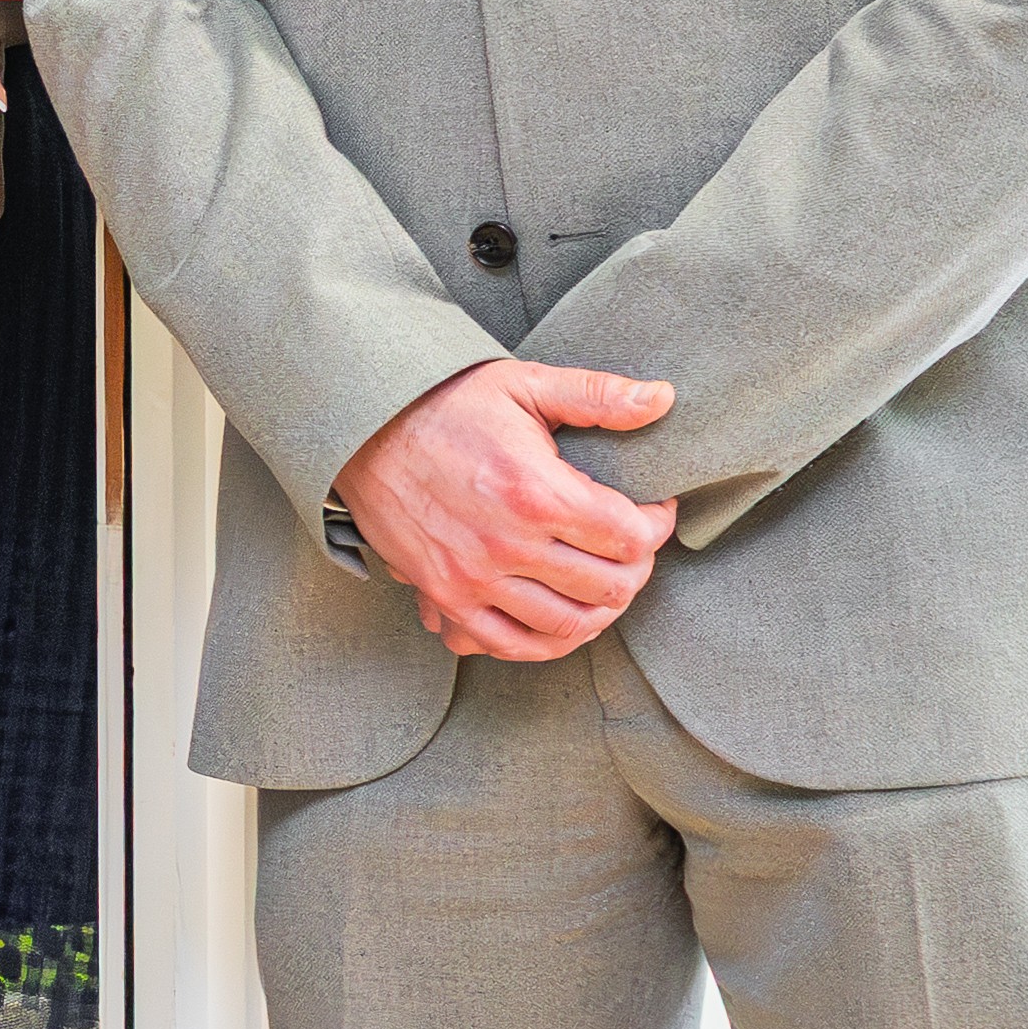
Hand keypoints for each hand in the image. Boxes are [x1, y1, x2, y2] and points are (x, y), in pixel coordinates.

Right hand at [327, 356, 678, 664]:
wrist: (363, 429)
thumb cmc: (445, 403)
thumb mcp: (524, 384)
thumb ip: (598, 395)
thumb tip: (664, 398)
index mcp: (536, 492)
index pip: (630, 537)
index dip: (656, 526)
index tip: (652, 510)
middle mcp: (508, 545)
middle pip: (608, 587)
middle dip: (635, 569)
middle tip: (633, 548)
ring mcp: (474, 579)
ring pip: (567, 625)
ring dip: (600, 609)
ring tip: (605, 582)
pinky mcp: (446, 597)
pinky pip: (510, 644)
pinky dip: (548, 642)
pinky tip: (563, 619)